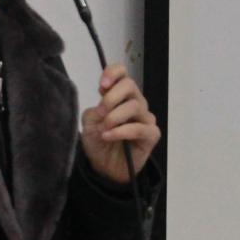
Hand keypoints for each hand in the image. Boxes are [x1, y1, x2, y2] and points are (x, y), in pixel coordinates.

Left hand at [80, 63, 160, 183]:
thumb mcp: (89, 122)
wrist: (104, 167)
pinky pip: (139, 128)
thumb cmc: (98, 141)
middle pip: (130, 85)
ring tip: (103, 129)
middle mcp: (136, 102)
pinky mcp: (151, 135)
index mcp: (120, 95)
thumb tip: (105, 102)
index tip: (102, 85)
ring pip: (135, 106)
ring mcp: (145, 118)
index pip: (122, 72)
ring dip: (114, 117)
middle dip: (111, 97)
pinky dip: (121, 131)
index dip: (113, 73)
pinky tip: (108, 136)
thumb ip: (95, 108)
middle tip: (100, 112)